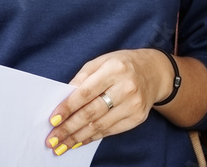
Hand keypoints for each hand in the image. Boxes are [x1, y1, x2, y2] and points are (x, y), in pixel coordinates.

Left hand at [44, 49, 171, 155]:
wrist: (154, 72)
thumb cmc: (122, 65)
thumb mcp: (101, 61)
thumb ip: (82, 78)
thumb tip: (63, 98)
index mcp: (114, 69)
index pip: (86, 92)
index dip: (68, 107)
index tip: (53, 119)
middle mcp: (126, 88)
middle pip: (92, 112)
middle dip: (69, 128)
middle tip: (52, 139)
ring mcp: (134, 105)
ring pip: (100, 125)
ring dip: (78, 138)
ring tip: (61, 145)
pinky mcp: (138, 118)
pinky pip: (111, 131)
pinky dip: (92, 137)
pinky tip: (79, 141)